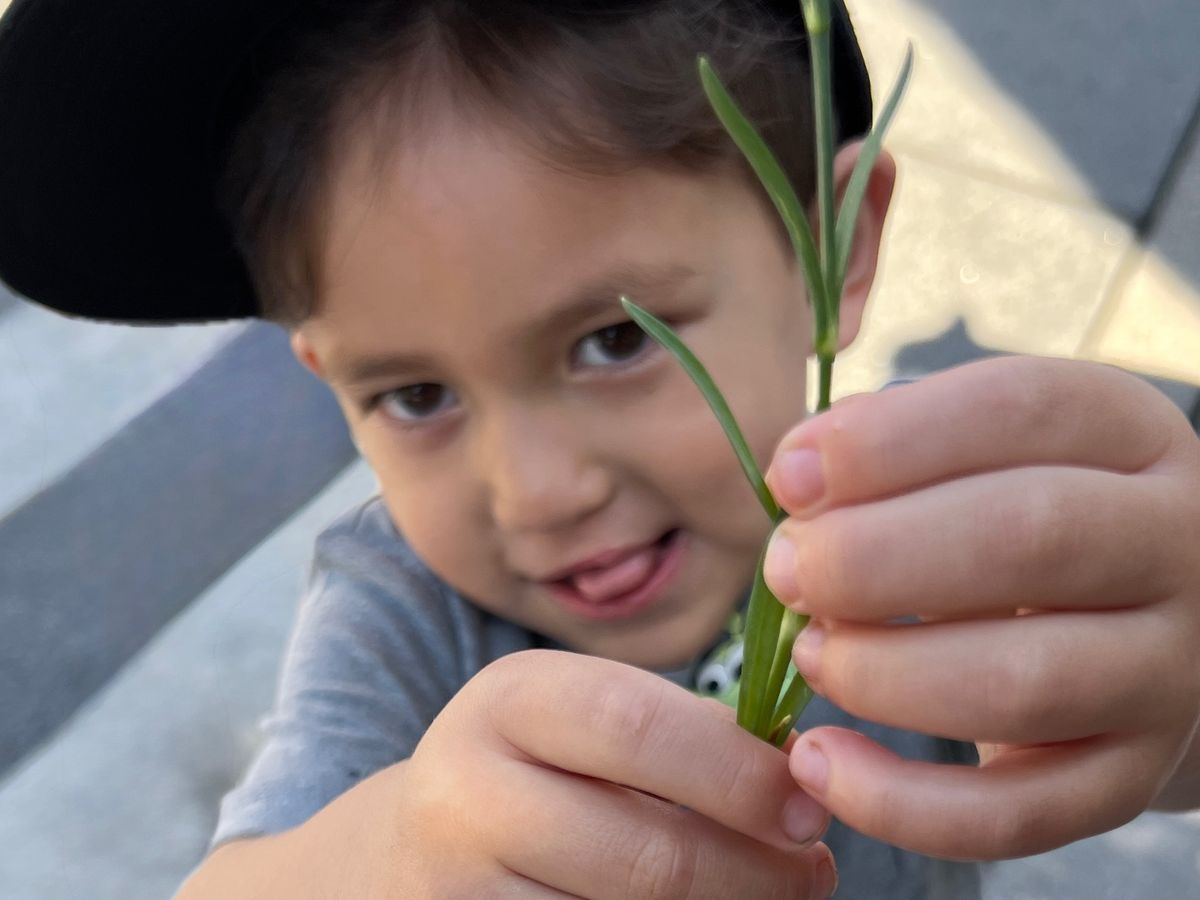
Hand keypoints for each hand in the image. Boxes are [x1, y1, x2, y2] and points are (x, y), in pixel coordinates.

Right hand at [391, 649, 836, 896]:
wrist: (408, 858)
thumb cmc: (532, 773)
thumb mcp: (578, 721)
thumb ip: (677, 731)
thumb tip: (798, 771)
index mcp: (508, 700)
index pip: (634, 726)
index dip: (737, 771)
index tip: (809, 804)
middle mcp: (468, 794)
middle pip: (647, 855)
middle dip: (754, 873)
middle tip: (813, 871)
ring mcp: (460, 890)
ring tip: (766, 893)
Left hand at [762, 355, 1199, 860]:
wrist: (1146, 624)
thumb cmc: (1022, 517)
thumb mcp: (986, 452)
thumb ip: (894, 447)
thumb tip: (795, 477)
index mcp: (1129, 434)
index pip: (1022, 408)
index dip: (890, 440)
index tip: (789, 475)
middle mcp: (1173, 545)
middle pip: (1032, 535)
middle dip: (875, 556)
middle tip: (787, 570)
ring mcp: (1167, 671)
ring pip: (1028, 682)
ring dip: (885, 673)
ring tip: (808, 652)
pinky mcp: (1131, 777)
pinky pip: (1021, 813)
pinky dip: (903, 803)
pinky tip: (819, 760)